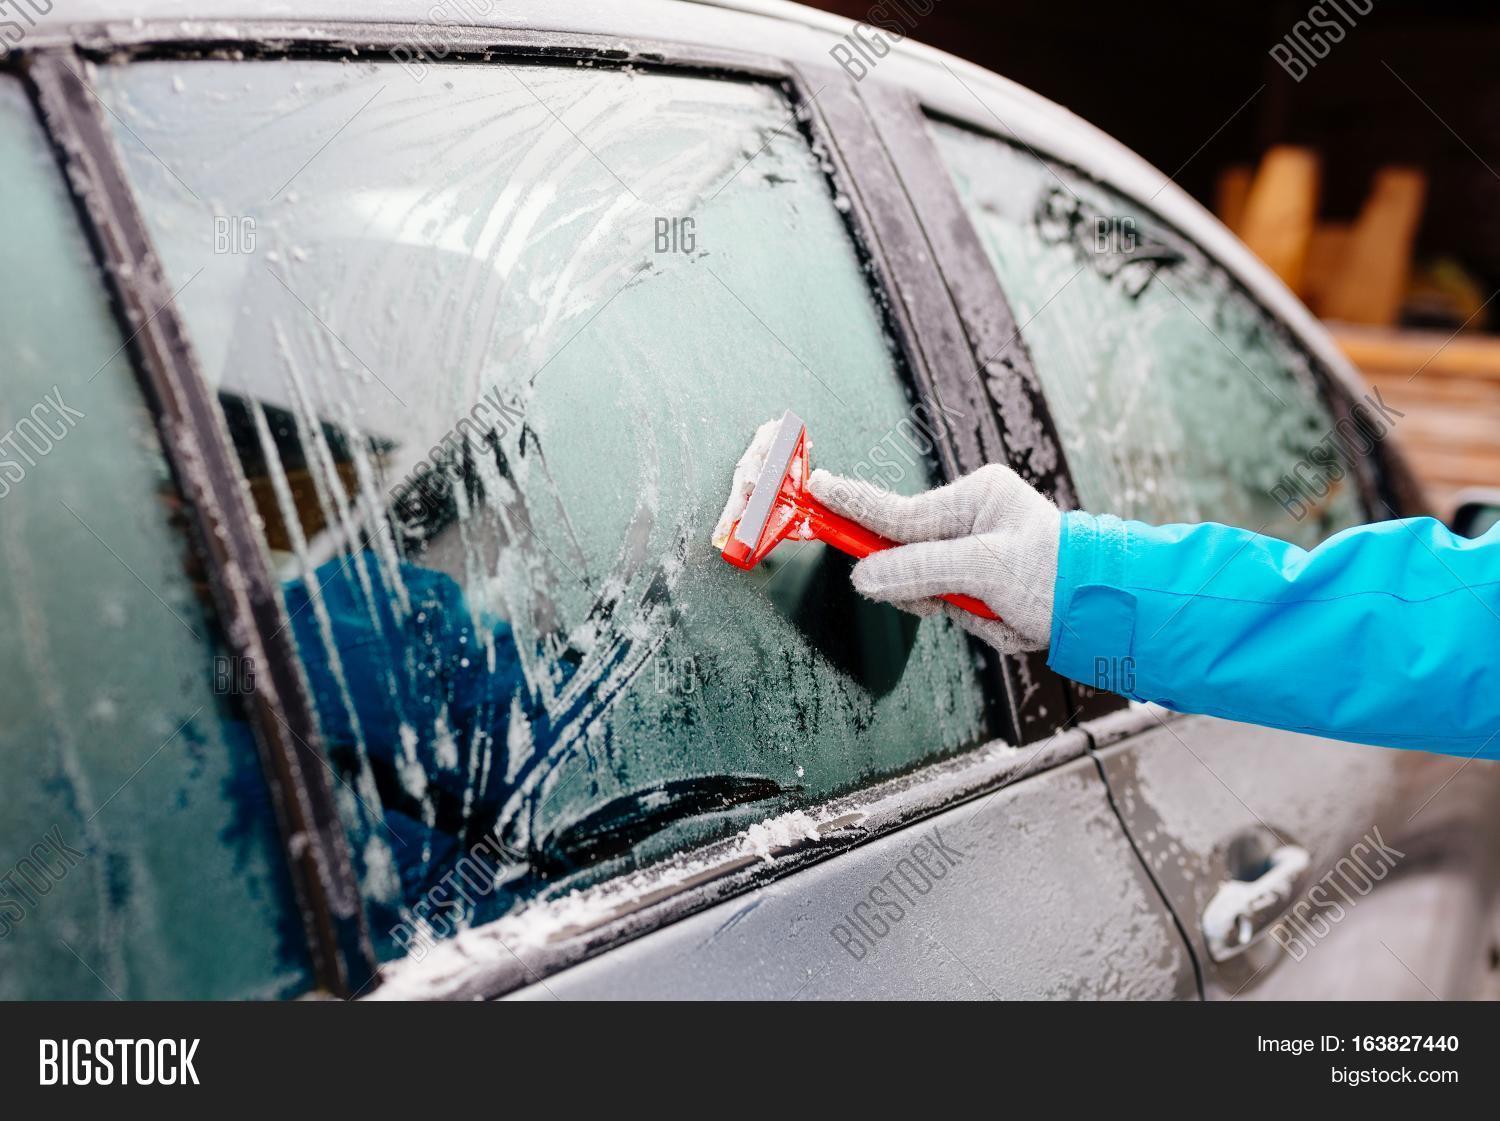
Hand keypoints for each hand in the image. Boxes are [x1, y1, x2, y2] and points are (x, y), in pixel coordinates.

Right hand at [807, 464, 1060, 652]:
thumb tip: (864, 576)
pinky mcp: (991, 582)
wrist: (1109, 610)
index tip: (814, 489)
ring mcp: (982, 550)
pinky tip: (1015, 621)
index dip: (852, 506)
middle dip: (934, 590)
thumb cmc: (1055, 576)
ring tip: (1005, 614)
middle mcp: (976, 517)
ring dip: (967, 612)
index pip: (897, 510)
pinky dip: (985, 622)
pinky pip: (962, 607)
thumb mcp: (982, 570)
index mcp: (976, 496)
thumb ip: (917, 571)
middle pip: (912, 558)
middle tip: (956, 599)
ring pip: (936, 590)